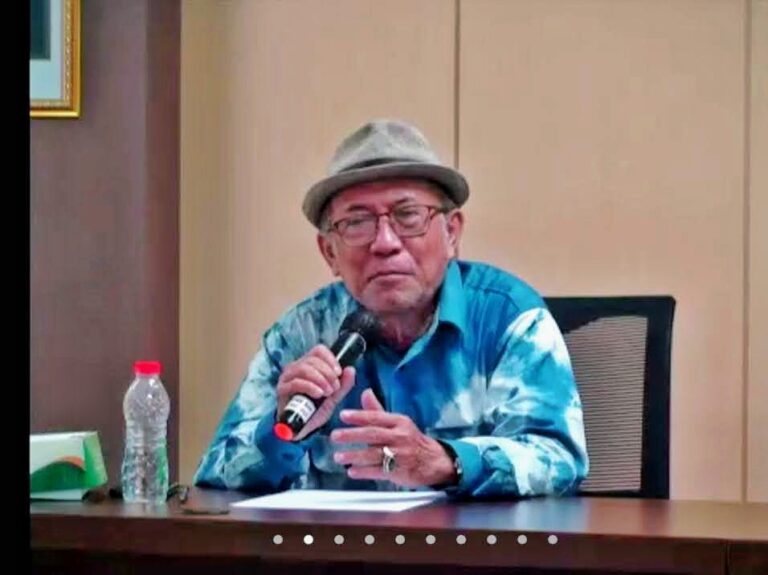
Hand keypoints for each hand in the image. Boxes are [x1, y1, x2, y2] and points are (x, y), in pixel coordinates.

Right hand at [276, 345, 355, 440]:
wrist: (302, 429)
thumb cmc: (315, 410)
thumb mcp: (333, 397)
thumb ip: (343, 385)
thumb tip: (351, 369)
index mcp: (308, 365)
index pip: (318, 350)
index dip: (330, 359)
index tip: (339, 372)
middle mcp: (296, 367)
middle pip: (313, 359)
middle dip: (327, 373)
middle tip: (335, 387)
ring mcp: (287, 377)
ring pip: (304, 368)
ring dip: (320, 379)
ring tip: (328, 392)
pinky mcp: (282, 389)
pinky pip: (296, 382)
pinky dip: (310, 387)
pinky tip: (318, 394)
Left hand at [330, 389, 455, 487]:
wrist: (432, 461)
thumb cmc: (410, 439)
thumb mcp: (397, 422)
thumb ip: (377, 411)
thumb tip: (365, 392)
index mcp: (398, 422)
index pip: (376, 417)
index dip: (359, 416)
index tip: (343, 415)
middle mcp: (400, 436)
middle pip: (373, 434)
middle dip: (352, 435)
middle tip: (335, 436)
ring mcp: (400, 454)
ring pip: (374, 454)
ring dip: (355, 455)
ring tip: (338, 456)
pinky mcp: (400, 471)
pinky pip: (379, 471)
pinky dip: (364, 472)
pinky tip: (352, 471)